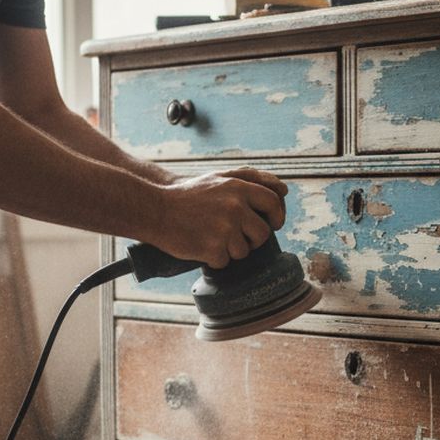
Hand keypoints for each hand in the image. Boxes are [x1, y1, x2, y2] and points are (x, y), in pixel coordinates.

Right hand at [156, 167, 287, 267]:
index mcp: (239, 188)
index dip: (276, 216)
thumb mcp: (219, 177)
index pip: (273, 203)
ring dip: (231, 250)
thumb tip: (283, 190)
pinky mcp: (213, 249)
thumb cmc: (189, 194)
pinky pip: (225, 262)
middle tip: (236, 237)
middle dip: (253, 239)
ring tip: (211, 237)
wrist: (156, 209)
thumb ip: (251, 179)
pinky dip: (214, 258)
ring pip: (244, 251)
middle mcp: (235, 208)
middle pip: (262, 234)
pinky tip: (200, 245)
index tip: (272, 224)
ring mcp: (225, 229)